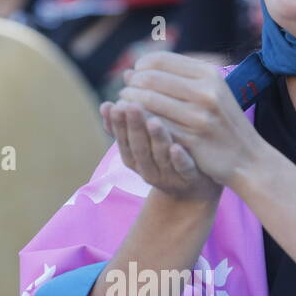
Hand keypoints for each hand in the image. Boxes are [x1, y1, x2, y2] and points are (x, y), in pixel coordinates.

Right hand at [99, 95, 221, 203]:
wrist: (191, 190)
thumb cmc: (162, 158)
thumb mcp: (141, 144)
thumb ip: (124, 128)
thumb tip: (104, 105)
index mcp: (134, 160)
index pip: (123, 141)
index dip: (118, 125)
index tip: (114, 105)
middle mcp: (148, 169)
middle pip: (140, 148)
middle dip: (135, 127)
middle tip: (132, 105)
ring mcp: (169, 175)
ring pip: (161, 156)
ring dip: (157, 139)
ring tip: (154, 121)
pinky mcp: (190, 178)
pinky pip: (184, 169)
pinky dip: (179, 159)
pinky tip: (176, 147)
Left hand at [113, 51, 265, 189]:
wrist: (248, 158)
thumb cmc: (223, 123)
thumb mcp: (210, 92)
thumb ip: (174, 79)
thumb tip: (128, 71)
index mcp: (208, 74)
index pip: (159, 61)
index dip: (139, 67)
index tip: (134, 77)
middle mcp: (206, 92)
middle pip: (151, 79)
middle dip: (131, 86)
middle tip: (124, 94)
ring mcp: (200, 117)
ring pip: (149, 102)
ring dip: (129, 105)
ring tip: (125, 109)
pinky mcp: (193, 140)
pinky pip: (155, 127)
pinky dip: (140, 124)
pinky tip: (135, 126)